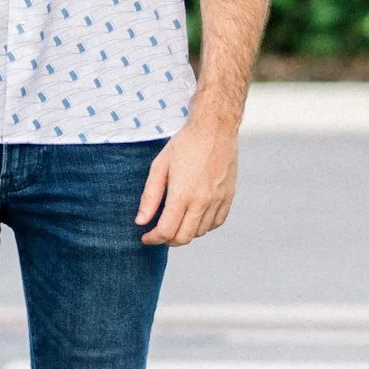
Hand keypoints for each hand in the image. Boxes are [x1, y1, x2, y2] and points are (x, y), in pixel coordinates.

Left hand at [136, 108, 238, 246]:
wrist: (215, 128)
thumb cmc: (184, 144)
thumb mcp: (160, 166)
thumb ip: (150, 196)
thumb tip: (140, 222)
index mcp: (183, 194)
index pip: (166, 231)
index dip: (153, 239)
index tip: (145, 237)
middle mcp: (202, 201)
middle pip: (184, 238)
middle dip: (167, 240)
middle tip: (158, 232)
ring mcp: (218, 200)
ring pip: (200, 232)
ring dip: (185, 232)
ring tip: (175, 221)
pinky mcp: (228, 197)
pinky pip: (216, 223)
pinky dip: (203, 226)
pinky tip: (194, 216)